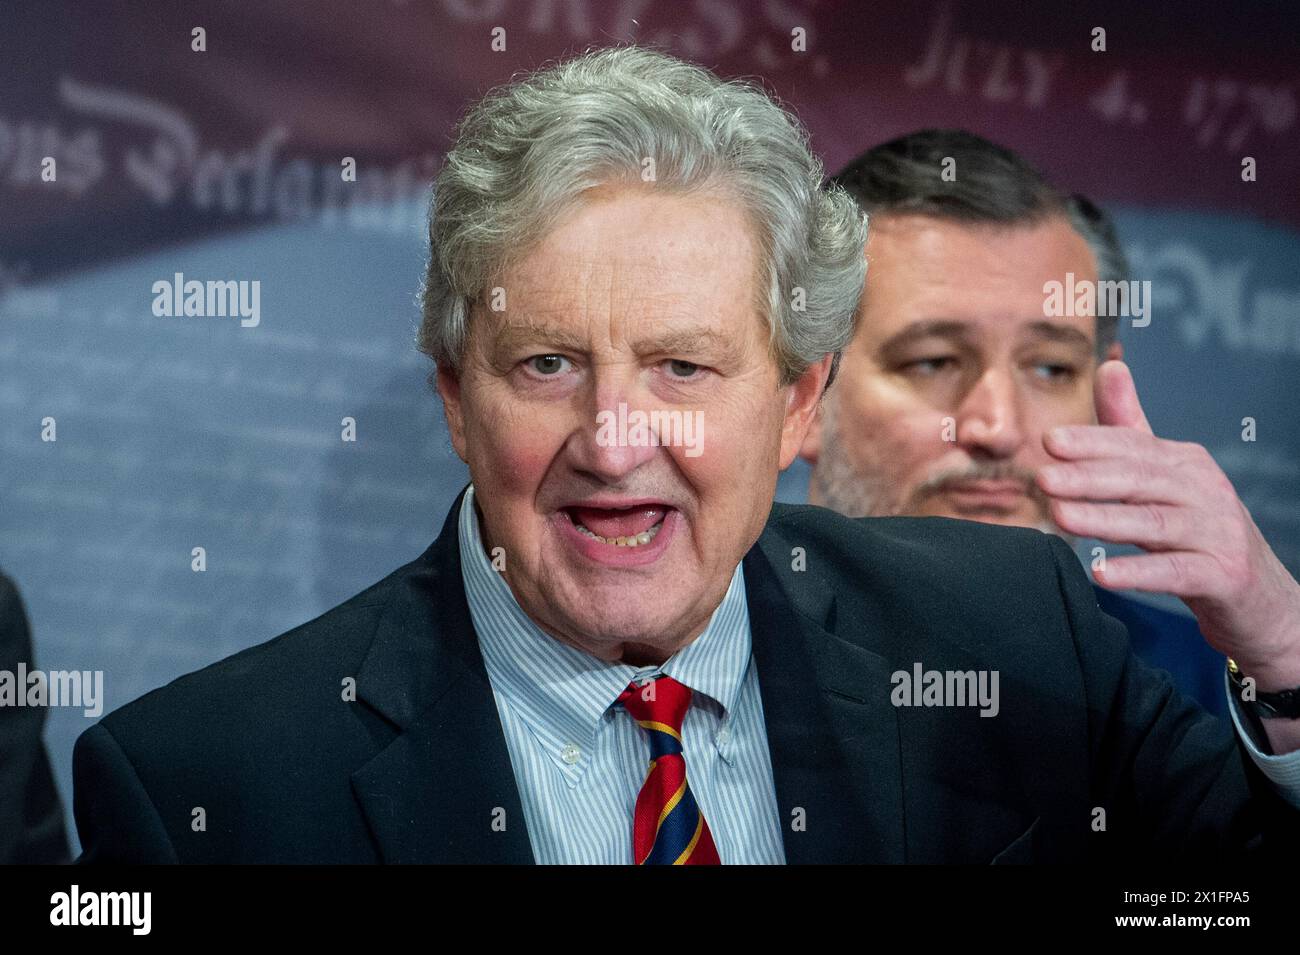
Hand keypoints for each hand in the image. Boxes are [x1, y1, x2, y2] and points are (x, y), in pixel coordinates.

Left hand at [1036, 360, 1299, 690]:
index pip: (1134, 446)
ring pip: (1154, 523)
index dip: (1092, 443)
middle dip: (1089, 477)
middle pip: (1140, 480)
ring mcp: (1217, 533)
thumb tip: (1109, 365)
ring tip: (1060, 517)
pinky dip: (1138, 573)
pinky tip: (1101, 573)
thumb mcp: (1165, 475)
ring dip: (1105, 520)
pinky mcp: (1222, 575)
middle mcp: (1205, 490)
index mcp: (1185, 463)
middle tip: (1043, 478)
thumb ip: (1131, 426)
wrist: (1259, 595)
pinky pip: (1175, 572)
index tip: (1049, 442)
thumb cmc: (1198, 529)